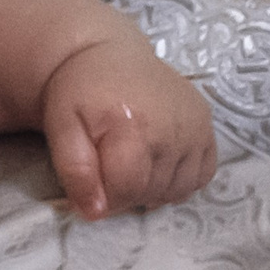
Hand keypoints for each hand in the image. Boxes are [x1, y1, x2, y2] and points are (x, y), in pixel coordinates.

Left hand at [42, 39, 216, 217]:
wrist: (105, 56)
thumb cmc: (79, 93)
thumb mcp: (61, 127)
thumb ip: (75, 171)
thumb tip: (94, 213)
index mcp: (132, 123)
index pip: (127, 189)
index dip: (106, 198)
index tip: (92, 187)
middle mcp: (172, 125)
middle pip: (151, 191)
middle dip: (125, 192)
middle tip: (107, 170)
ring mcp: (195, 125)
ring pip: (177, 189)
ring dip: (151, 189)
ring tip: (129, 164)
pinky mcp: (208, 126)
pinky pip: (201, 176)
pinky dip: (178, 180)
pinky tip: (155, 164)